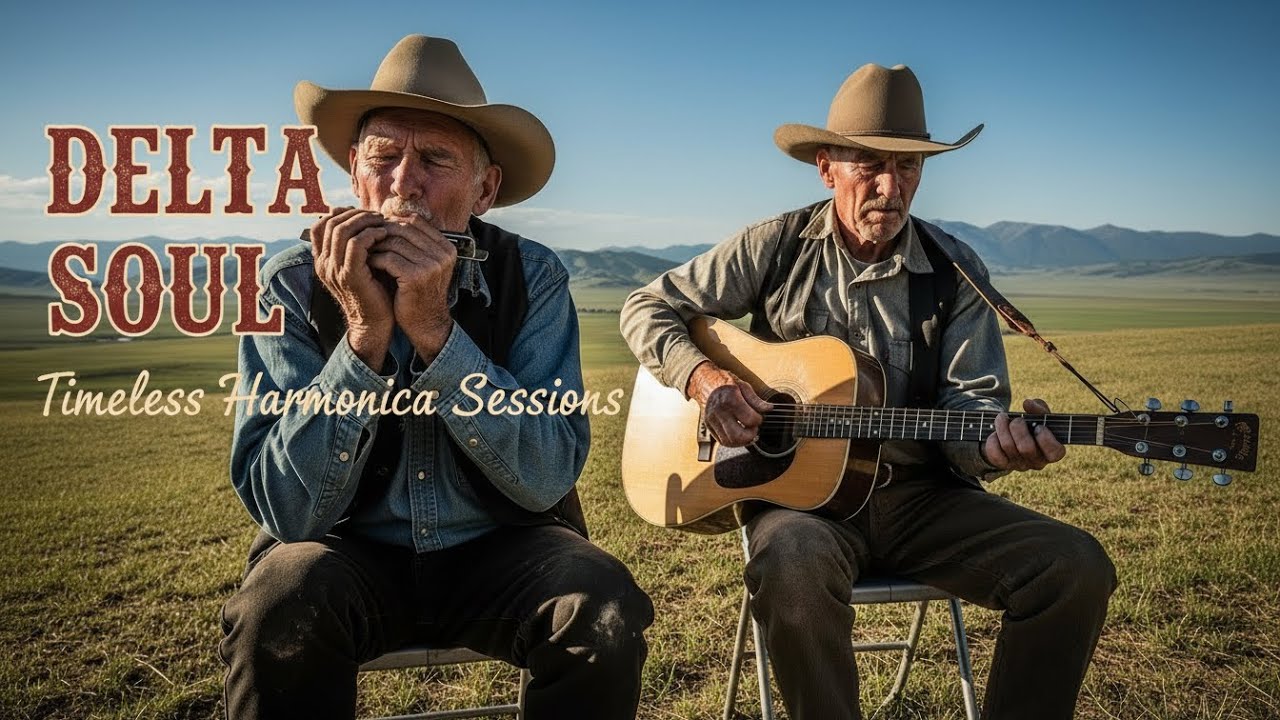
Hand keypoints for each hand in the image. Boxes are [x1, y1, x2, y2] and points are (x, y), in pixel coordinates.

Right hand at [310, 207, 392, 367]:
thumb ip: (357, 244)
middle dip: (355, 214)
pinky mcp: (350, 276)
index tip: (363, 214)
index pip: (320, 225)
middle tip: (376, 215)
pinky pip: (355, 245)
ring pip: (341, 231)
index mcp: (322, 260)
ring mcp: (334, 270)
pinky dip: (370, 234)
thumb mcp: (361, 264)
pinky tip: (384, 235)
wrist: (375, 323)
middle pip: (329, 223)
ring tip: (382, 222)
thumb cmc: (374, 291)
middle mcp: (323, 264)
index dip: (341, 213)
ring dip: (364, 221)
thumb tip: (364, 218)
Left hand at [367, 214, 457, 359]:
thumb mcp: (423, 264)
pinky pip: (389, 258)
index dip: (394, 221)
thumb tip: (388, 217)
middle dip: (382, 231)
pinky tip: (368, 264)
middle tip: (365, 236)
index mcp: (446, 247)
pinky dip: (375, 259)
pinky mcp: (416, 277)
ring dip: (376, 245)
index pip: (416, 221)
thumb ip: (413, 243)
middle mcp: (442, 254)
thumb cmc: (419, 291)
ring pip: (395, 242)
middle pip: (405, 229)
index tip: (377, 228)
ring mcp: (431, 265)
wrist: (425, 323)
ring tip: (364, 250)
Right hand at [685, 361, 773, 447]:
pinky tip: (738, 435)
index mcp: (730, 399)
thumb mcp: (743, 386)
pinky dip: (733, 442)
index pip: (750, 419)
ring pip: (729, 441)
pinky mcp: (708, 425)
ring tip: (747, 432)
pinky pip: (721, 441)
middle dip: (750, 435)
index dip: (758, 420)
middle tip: (754, 428)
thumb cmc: (725, 382)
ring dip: (742, 441)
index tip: (759, 417)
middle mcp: (719, 410)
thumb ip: (756, 400)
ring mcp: (712, 419)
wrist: (704, 381)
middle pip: (738, 435)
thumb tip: (769, 409)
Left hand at [982, 398, 1066, 471]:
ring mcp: (1020, 465)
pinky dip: (993, 440)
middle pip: (1026, 448)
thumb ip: (1039, 407)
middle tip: (1017, 419)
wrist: (1015, 435)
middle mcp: (1038, 462)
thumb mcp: (1041, 415)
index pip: (1055, 453)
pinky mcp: (1004, 464)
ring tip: (1002, 417)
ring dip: (1002, 427)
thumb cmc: (1034, 424)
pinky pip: (995, 454)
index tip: (1039, 426)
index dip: (1046, 439)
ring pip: (1008, 447)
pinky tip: (996, 433)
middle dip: (1018, 428)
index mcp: (1053, 452)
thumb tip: (1027, 403)